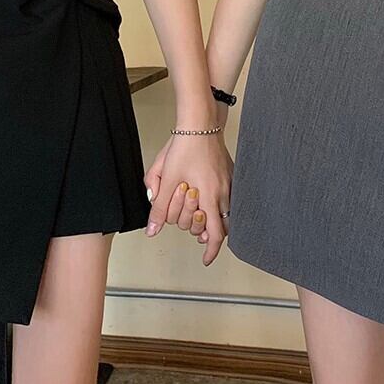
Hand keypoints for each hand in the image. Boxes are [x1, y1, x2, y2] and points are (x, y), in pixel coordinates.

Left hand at [144, 132, 232, 265]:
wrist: (200, 123)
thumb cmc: (184, 147)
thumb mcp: (166, 179)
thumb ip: (159, 207)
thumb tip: (153, 229)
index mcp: (209, 196)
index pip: (216, 234)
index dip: (211, 250)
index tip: (206, 259)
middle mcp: (224, 192)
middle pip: (221, 226)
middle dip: (203, 229)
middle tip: (188, 223)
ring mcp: (230, 182)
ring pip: (227, 212)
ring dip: (212, 218)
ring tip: (195, 211)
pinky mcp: (231, 174)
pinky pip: (229, 197)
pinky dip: (218, 204)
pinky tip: (205, 197)